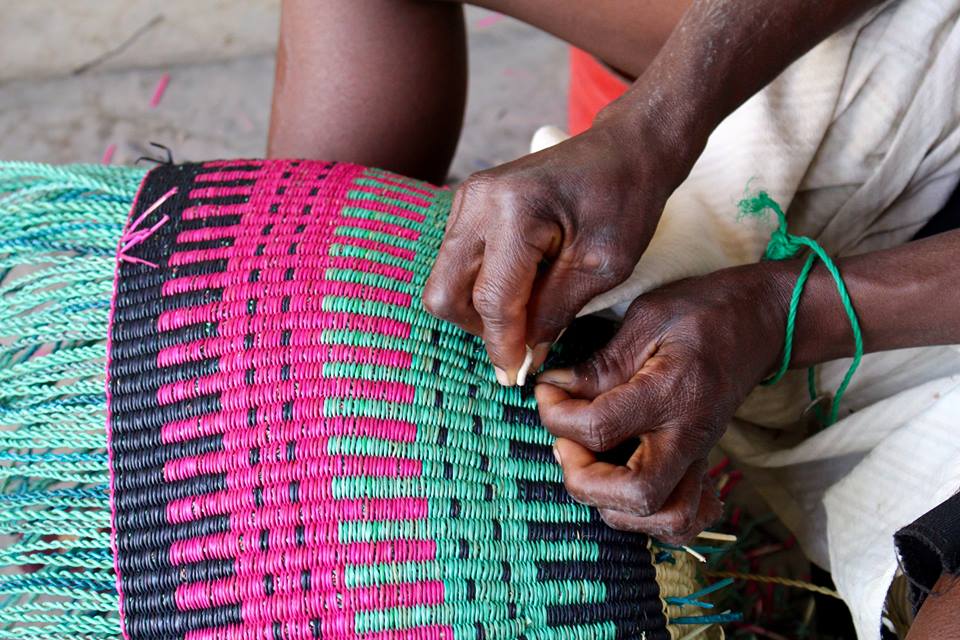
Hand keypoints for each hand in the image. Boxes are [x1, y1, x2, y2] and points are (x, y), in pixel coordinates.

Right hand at [423, 116, 693, 384]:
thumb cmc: (624, 201)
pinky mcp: (468, 205)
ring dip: (478, 310)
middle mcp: (477, 201)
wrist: (625, 150)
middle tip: (523, 343)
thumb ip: (554, 314)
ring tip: (528, 313)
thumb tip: (522, 357)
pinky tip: (521, 288)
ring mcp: (466, 200)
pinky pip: (454, 264)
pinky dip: (479, 287)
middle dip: (480, 329)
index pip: (490, 301)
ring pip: (444, 282)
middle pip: (445, 294)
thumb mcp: (600, 267)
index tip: (517, 377)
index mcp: (513, 211)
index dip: (503, 346)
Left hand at [536, 264, 787, 542]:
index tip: (546, 391)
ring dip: (614, 506)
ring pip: (666, 521)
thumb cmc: (704, 312)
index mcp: (671, 393)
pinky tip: (625, 488)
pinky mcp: (700, 464)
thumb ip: (602, 362)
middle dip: (584, 480)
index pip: (601, 429)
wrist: (762, 321)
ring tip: (588, 465)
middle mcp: (689, 436)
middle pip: (638, 496)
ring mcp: (699, 456)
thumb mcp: (647, 319)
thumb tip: (555, 388)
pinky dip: (653, 520)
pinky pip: (685, 519)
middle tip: (565, 442)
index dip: (556, 415)